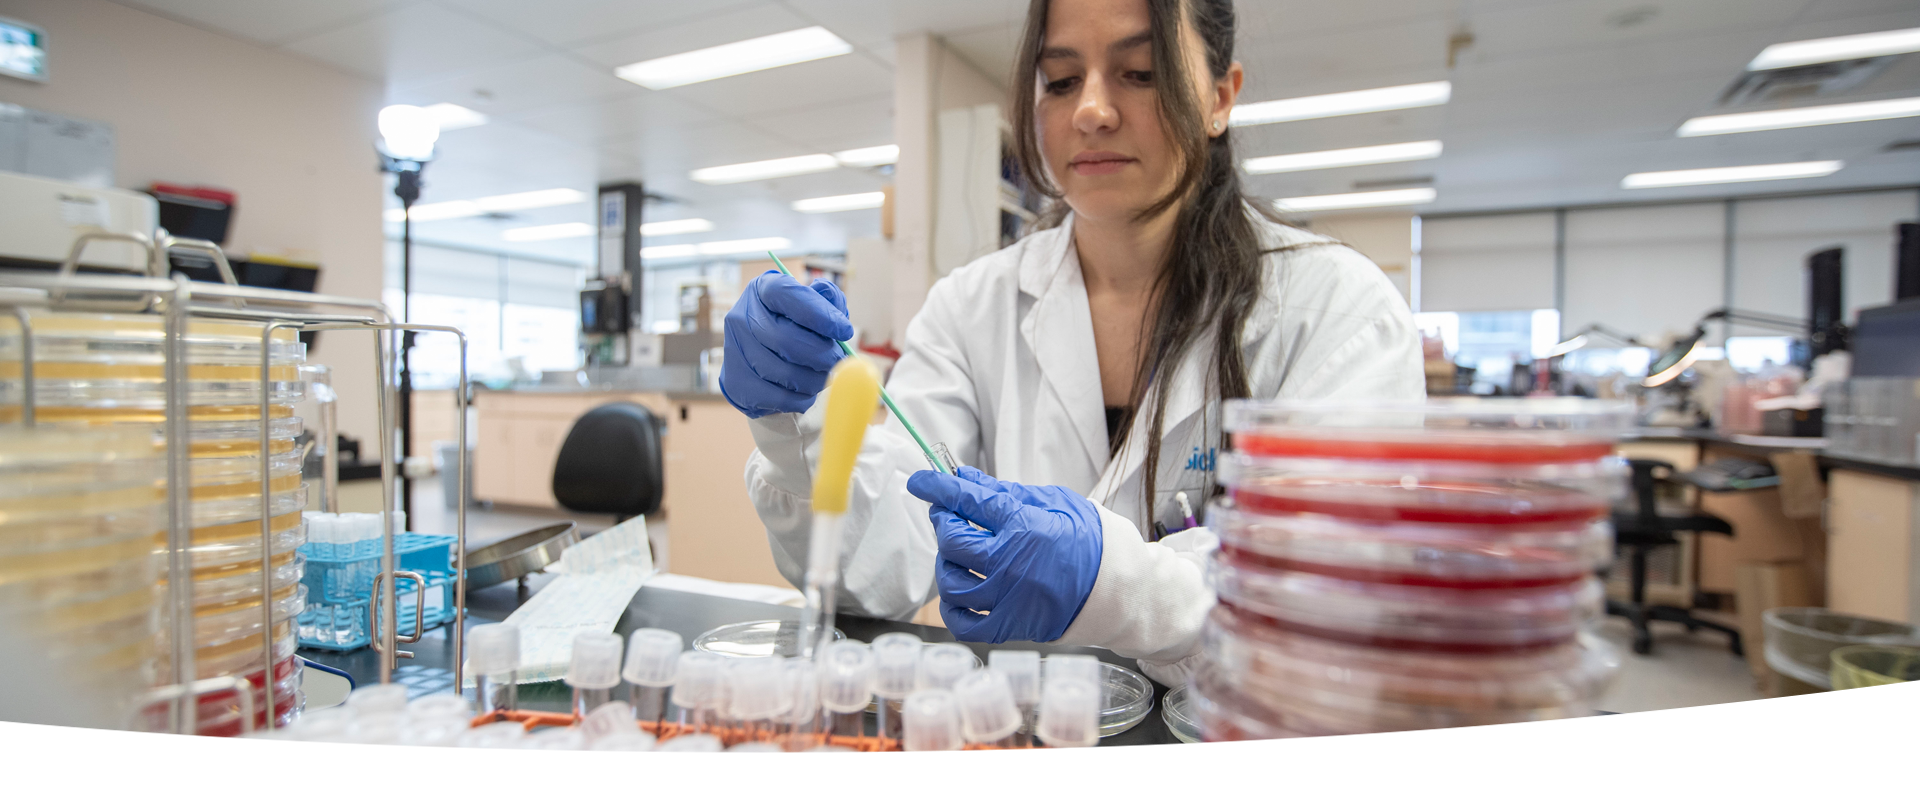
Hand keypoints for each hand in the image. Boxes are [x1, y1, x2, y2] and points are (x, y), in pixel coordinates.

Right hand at [719, 271, 852, 417]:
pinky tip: (808, 391)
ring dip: (815, 380)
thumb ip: (828, 299)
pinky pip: (778, 397)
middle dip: (822, 354)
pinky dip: (802, 399)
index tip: (844, 330)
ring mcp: (734, 351)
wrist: (761, 357)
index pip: (789, 296)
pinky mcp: (737, 383)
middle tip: (839, 360)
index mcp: (763, 290)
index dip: (820, 314)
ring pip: (784, 372)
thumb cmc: (794, 325)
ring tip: (825, 376)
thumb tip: (833, 305)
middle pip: (785, 340)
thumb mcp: (813, 304)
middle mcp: (742, 317)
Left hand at [905, 466, 1103, 642]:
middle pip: (952, 540)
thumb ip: (1006, 492)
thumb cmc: (1093, 541)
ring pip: (951, 580)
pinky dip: (952, 606)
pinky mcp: (1010, 626)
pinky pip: (962, 622)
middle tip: (950, 515)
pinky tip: (959, 591)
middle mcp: (1010, 564)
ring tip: (960, 553)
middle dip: (944, 521)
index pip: (967, 501)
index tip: (920, 481)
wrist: (1124, 590)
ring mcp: (1008, 598)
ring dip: (947, 562)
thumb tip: (965, 478)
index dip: (937, 487)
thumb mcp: (1055, 503)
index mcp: (1025, 526)